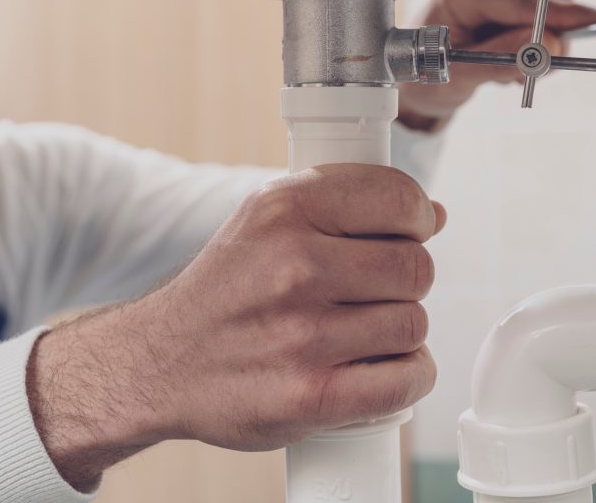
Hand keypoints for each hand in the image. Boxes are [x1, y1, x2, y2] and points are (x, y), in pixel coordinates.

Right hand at [27, 165, 444, 490]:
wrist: (160, 362)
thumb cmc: (229, 285)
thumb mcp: (268, 217)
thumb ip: (348, 203)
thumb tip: (434, 214)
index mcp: (285, 209)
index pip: (399, 197)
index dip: (416, 217)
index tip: (410, 231)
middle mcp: (293, 265)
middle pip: (416, 266)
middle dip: (407, 277)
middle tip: (377, 288)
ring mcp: (301, 334)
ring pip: (414, 323)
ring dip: (401, 329)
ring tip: (364, 329)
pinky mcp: (308, 397)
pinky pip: (407, 380)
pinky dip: (409, 376)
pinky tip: (382, 367)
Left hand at [398, 0, 595, 129]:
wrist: (413, 73)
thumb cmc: (425, 69)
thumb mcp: (461, 74)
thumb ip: (502, 59)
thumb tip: (548, 44)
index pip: (527, 3)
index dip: (569, 15)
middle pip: (545, 5)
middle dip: (549, 44)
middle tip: (529, 77)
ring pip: (550, 14)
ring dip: (538, 49)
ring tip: (501, 69)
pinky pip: (544, 19)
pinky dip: (534, 46)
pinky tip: (506, 57)